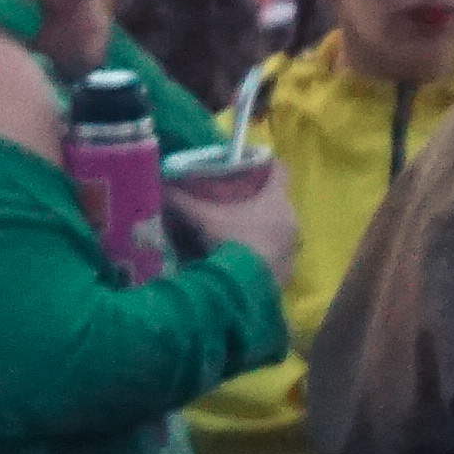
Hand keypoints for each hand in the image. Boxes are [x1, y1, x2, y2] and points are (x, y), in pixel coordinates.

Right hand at [186, 155, 302, 279]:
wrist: (242, 288)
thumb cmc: (229, 241)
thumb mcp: (201, 218)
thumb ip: (181, 200)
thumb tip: (161, 185)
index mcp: (276, 200)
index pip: (281, 171)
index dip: (268, 165)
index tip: (255, 165)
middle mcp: (291, 221)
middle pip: (279, 204)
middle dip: (261, 204)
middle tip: (238, 205)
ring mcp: (292, 250)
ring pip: (279, 233)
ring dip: (264, 233)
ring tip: (239, 237)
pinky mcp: (288, 273)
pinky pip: (277, 259)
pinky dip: (263, 258)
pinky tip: (244, 264)